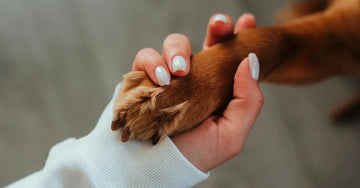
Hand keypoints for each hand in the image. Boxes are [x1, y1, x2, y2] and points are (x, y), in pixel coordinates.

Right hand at [132, 13, 262, 171]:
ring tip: (178, 71)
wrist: (155, 168)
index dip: (238, 37)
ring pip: (174, 44)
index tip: (247, 22)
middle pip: (206, 41)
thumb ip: (247, 101)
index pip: (229, 57)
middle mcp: (193, 78)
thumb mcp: (230, 134)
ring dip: (177, 49)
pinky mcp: (143, 78)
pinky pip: (145, 57)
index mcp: (216, 88)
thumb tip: (250, 61)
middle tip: (220, 24)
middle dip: (216, 28)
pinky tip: (160, 79)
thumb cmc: (193, 154)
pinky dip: (152, 63)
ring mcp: (168, 76)